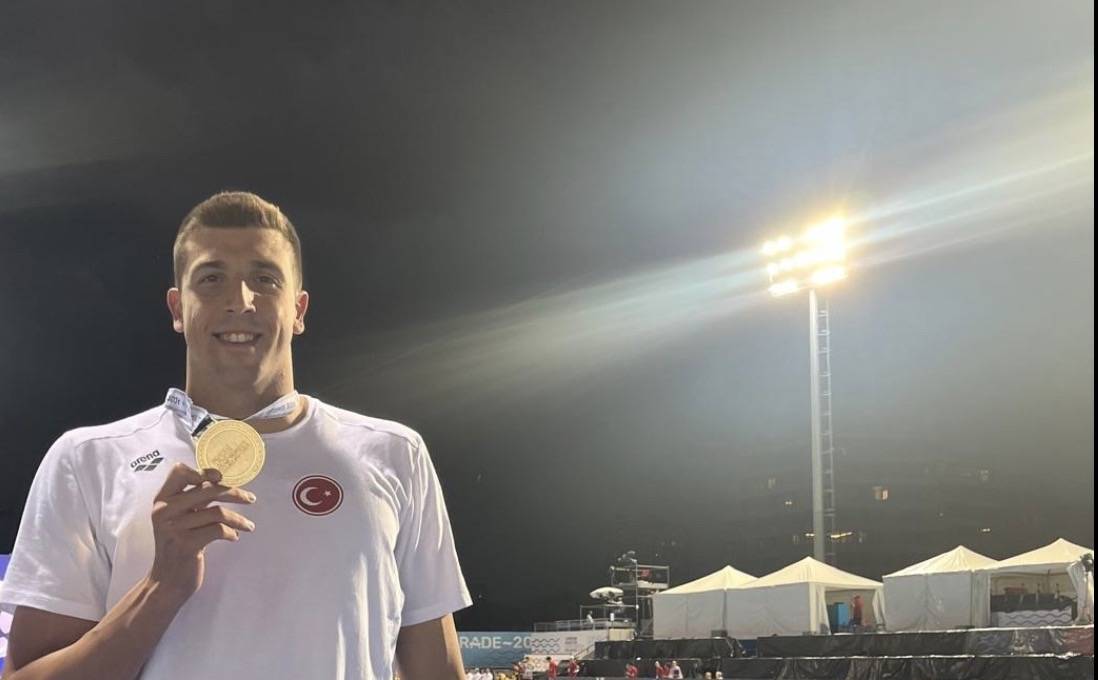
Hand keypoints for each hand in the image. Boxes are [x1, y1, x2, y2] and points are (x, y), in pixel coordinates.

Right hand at [147, 463, 255, 600]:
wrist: (167, 581)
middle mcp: (164, 510)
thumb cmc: (178, 546)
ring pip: (218, 512)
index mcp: (162, 500)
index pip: (179, 472)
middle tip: (251, 499)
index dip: (202, 471)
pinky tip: (234, 537)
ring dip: (239, 519)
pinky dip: (232, 532)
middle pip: (208, 490)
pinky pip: (219, 530)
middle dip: (235, 493)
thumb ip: (192, 500)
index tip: (221, 477)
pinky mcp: (186, 544)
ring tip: (248, 525)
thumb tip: (222, 481)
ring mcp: (174, 527)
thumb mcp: (179, 518)